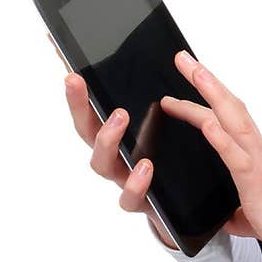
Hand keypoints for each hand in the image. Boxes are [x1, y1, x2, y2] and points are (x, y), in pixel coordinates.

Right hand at [56, 36, 178, 250]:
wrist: (197, 206)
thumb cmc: (177, 160)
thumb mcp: (172, 124)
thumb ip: (161, 96)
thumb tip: (171, 54)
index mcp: (120, 133)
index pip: (91, 105)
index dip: (76, 84)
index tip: (65, 57)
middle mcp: (115, 155)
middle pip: (85, 129)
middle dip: (78, 103)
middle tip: (77, 80)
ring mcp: (124, 178)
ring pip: (101, 163)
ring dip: (106, 138)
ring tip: (120, 117)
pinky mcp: (143, 203)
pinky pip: (130, 198)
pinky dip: (135, 183)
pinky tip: (146, 167)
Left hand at [160, 51, 261, 261]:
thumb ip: (242, 215)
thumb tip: (226, 218)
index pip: (232, 124)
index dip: (209, 102)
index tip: (189, 86)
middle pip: (231, 109)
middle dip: (205, 82)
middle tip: (182, 58)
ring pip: (233, 120)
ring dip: (209, 93)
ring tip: (190, 70)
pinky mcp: (261, 186)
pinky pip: (237, 156)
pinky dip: (219, 137)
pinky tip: (204, 122)